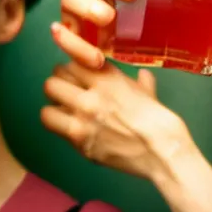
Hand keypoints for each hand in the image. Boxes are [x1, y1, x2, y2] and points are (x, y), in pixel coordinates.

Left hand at [42, 24, 193, 180]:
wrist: (162, 153)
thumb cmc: (159, 122)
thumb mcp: (149, 94)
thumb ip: (140, 82)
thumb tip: (142, 75)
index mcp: (109, 78)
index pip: (73, 58)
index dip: (73, 66)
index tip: (73, 71)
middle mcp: (92, 93)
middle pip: (56, 74)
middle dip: (61, 81)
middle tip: (68, 90)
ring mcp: (82, 116)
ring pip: (49, 93)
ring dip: (54, 98)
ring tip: (63, 106)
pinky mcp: (77, 138)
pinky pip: (49, 120)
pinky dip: (54, 120)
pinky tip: (65, 124)